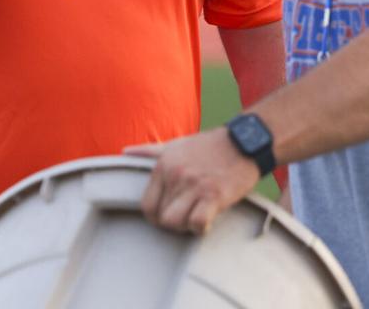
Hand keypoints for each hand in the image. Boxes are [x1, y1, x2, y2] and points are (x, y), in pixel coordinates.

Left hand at [125, 128, 259, 234]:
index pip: (146, 206)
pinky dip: (202, 227)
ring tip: (197, 217)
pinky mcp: (214, 194)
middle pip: (161, 218)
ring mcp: (194, 185)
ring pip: (175, 223)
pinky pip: (198, 223)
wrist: (244, 141)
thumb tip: (125, 151)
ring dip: (186, 227)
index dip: (156, 216)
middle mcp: (175, 175)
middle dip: (173, 223)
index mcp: (163, 166)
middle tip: (187, 216)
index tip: (170, 214)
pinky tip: (209, 218)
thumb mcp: (176, 144)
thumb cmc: (209, 145)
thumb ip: (149, 151)